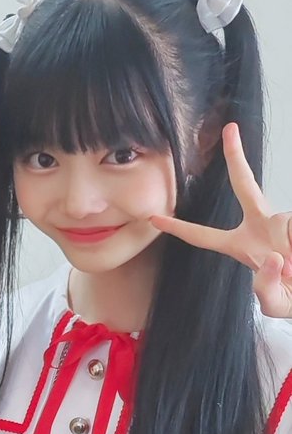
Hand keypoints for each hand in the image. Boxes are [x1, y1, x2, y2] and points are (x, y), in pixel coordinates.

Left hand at [151, 123, 291, 318]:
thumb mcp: (275, 304)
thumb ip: (267, 288)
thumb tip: (273, 257)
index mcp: (241, 246)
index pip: (204, 237)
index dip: (179, 228)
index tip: (154, 218)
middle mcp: (260, 226)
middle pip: (246, 187)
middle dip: (236, 158)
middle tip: (230, 130)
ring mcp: (282, 222)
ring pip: (284, 226)